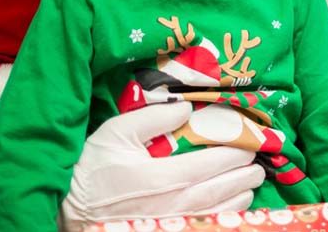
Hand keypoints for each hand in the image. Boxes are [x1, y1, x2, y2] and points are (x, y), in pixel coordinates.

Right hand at [60, 102, 264, 229]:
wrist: (68, 211)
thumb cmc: (92, 171)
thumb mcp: (115, 134)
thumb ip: (153, 119)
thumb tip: (188, 108)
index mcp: (161, 177)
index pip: (211, 163)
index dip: (235, 152)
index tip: (248, 143)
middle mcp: (171, 205)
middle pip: (222, 191)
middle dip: (246, 176)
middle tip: (259, 164)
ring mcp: (171, 225)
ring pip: (218, 214)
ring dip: (240, 199)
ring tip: (251, 184)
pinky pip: (204, 228)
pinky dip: (224, 219)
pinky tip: (230, 209)